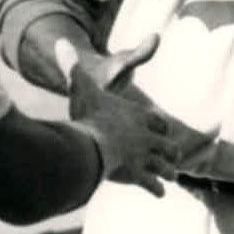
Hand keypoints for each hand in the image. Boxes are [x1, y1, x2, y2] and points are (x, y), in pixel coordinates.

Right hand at [68, 34, 178, 196]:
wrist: (94, 143)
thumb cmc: (88, 114)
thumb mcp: (80, 86)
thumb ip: (73, 67)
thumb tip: (60, 40)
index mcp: (138, 116)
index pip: (159, 123)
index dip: (160, 127)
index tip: (161, 130)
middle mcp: (147, 137)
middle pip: (169, 146)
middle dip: (170, 153)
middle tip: (173, 157)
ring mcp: (145, 157)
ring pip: (166, 167)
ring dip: (167, 172)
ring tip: (168, 179)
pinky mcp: (138, 176)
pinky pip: (153, 186)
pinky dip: (156, 190)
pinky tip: (158, 193)